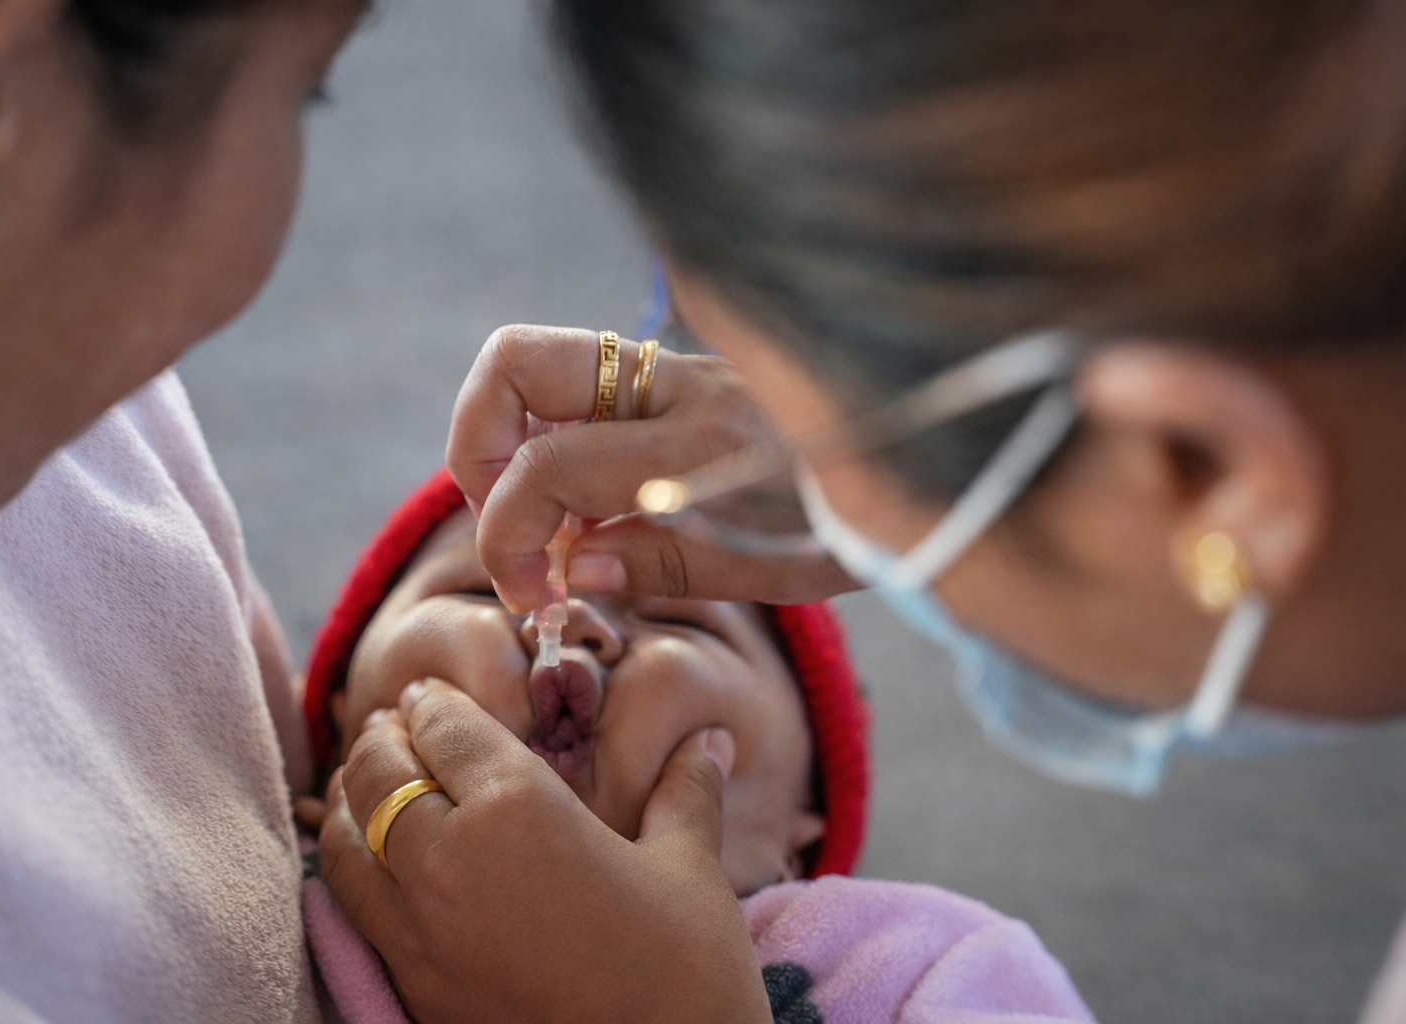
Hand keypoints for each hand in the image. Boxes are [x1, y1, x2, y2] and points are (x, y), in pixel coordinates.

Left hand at [318, 677, 774, 1023]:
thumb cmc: (685, 972)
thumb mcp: (690, 867)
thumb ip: (688, 792)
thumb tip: (714, 740)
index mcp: (518, 809)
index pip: (445, 728)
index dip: (432, 702)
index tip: (429, 694)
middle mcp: (451, 860)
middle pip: (379, 774)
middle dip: (382, 740)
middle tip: (395, 726)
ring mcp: (421, 932)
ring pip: (344, 840)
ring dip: (350, 800)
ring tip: (368, 782)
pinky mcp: (414, 989)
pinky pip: (352, 909)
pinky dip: (348, 868)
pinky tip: (371, 862)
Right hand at [448, 324, 855, 611]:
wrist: (929, 454)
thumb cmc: (859, 520)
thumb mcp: (774, 574)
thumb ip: (662, 566)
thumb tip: (567, 568)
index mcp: (702, 444)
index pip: (549, 465)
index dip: (507, 537)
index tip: (535, 597)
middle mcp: (680, 384)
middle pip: (514, 359)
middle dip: (475, 446)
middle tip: (509, 523)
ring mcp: (678, 367)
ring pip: (541, 359)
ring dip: (511, 438)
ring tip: (546, 520)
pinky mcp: (682, 371)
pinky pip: (584, 385)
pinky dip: (554, 438)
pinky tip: (591, 505)